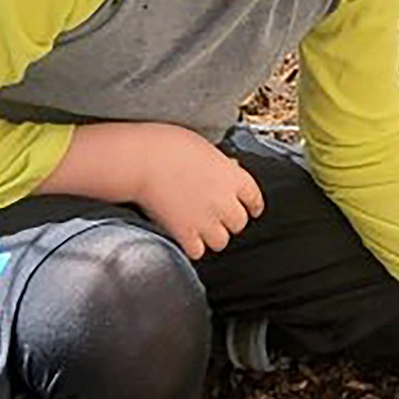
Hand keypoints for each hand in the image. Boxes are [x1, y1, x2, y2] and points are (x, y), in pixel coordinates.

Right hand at [133, 125, 263, 258]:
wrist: (142, 160)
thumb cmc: (168, 147)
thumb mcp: (205, 148)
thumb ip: (221, 164)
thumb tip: (229, 168)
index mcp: (233, 177)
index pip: (255, 199)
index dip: (253, 205)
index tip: (251, 209)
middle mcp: (224, 201)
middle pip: (239, 223)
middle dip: (229, 221)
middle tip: (217, 215)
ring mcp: (206, 220)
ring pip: (221, 241)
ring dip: (212, 237)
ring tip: (201, 228)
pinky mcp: (185, 233)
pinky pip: (197, 251)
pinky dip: (192, 247)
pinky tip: (186, 237)